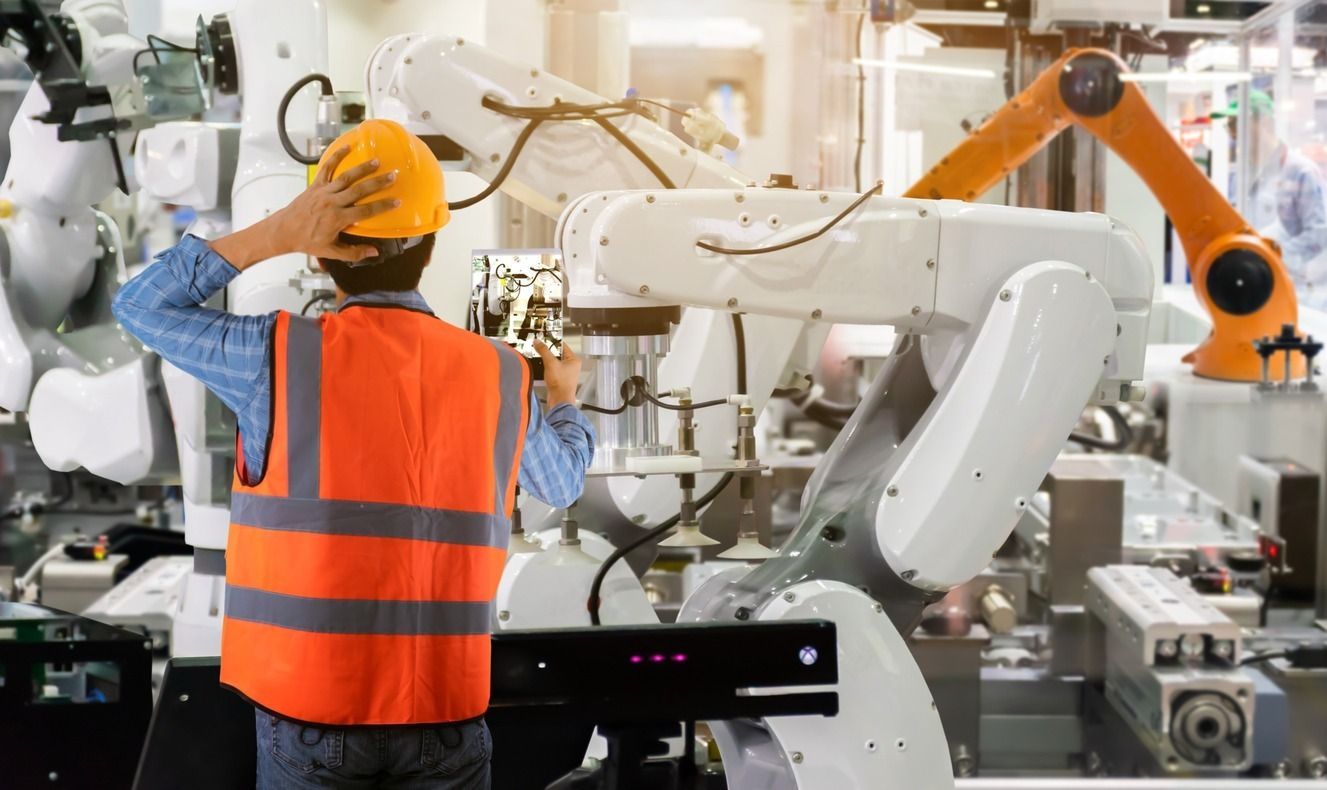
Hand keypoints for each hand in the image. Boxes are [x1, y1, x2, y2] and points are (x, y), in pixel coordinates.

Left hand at [208, 146, 399, 269]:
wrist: (284, 230)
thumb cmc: (308, 241)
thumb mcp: (331, 252)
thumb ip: (354, 253)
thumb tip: (373, 252)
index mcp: (338, 219)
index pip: (366, 211)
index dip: (383, 206)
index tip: (397, 201)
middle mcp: (332, 202)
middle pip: (359, 190)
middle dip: (378, 183)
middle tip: (393, 176)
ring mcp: (324, 192)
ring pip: (346, 177)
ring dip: (362, 169)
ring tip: (377, 161)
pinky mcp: (316, 185)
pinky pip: (327, 168)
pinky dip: (337, 156)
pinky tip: (347, 147)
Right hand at [535, 340, 580, 407]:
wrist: (559, 400)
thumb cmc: (561, 384)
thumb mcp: (551, 363)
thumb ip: (544, 351)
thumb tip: (538, 342)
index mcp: (573, 360)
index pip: (562, 345)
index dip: (552, 341)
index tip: (543, 338)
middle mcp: (571, 366)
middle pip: (557, 354)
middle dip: (547, 351)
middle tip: (538, 346)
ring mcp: (565, 373)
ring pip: (554, 362)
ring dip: (546, 360)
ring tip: (537, 355)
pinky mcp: (559, 379)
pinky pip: (552, 370)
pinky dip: (546, 368)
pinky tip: (539, 366)